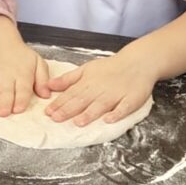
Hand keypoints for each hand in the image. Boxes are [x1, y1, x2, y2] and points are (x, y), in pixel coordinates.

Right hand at [0, 21, 55, 116]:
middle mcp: (4, 77)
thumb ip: (43, 79)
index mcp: (21, 75)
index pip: (22, 89)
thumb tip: (46, 95)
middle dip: (4, 102)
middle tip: (3, 113)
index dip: (20, 100)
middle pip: (5, 92)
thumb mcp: (37, 62)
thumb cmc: (20, 57)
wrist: (0, 41)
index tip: (18, 109)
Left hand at [44, 50, 158, 125]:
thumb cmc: (110, 68)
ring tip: (79, 122)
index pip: (71, 94)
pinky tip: (109, 120)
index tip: (48, 112)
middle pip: (83, 100)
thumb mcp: (86, 69)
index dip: (59, 103)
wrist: (137, 62)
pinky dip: (117, 113)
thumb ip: (68, 79)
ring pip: (102, 105)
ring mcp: (116, 94)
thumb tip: (49, 85)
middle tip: (56, 119)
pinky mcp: (132, 99)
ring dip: (90, 114)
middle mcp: (100, 89)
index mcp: (88, 82)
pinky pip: (124, 107)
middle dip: (69, 110)